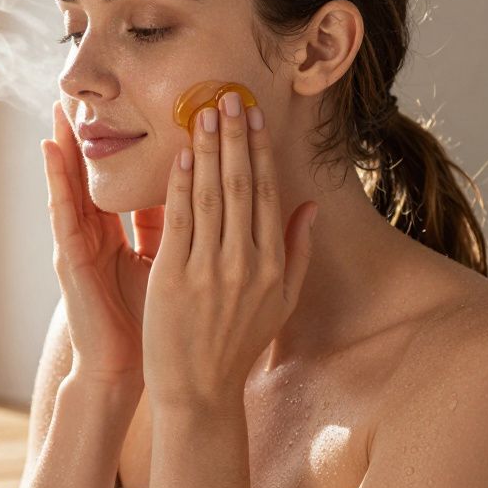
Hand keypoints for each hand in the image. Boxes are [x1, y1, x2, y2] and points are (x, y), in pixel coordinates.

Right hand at [41, 101, 163, 386]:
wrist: (134, 371)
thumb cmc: (156, 325)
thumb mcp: (177, 266)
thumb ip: (188, 230)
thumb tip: (212, 195)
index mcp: (126, 236)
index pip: (127, 179)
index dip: (129, 144)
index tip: (131, 104)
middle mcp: (100, 235)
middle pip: (95, 175)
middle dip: (91, 134)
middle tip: (86, 91)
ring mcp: (81, 246)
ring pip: (72, 186)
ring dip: (64, 146)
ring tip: (59, 107)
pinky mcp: (71, 260)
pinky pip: (63, 213)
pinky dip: (56, 181)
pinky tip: (50, 152)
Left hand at [142, 93, 318, 409]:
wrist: (199, 391)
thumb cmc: (236, 346)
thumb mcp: (280, 302)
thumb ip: (298, 252)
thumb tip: (312, 206)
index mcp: (273, 266)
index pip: (266, 194)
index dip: (258, 151)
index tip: (253, 116)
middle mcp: (246, 264)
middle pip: (241, 186)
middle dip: (234, 137)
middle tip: (228, 96)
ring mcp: (211, 270)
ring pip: (211, 196)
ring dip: (207, 150)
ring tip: (204, 112)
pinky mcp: (175, 277)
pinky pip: (180, 221)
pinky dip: (181, 185)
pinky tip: (179, 156)